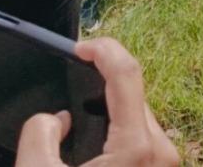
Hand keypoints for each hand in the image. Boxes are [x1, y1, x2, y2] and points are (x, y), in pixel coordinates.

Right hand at [14, 38, 178, 166]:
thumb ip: (38, 138)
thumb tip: (54, 119)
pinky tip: (93, 147)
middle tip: (69, 88)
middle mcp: (160, 151)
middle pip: (132, 96)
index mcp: (136, 148)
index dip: (103, 51)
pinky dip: (117, 132)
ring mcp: (164, 161)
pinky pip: (140, 137)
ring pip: (137, 116)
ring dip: (109, 112)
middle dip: (101, 86)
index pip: (127, 75)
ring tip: (77, 123)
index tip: (81, 47)